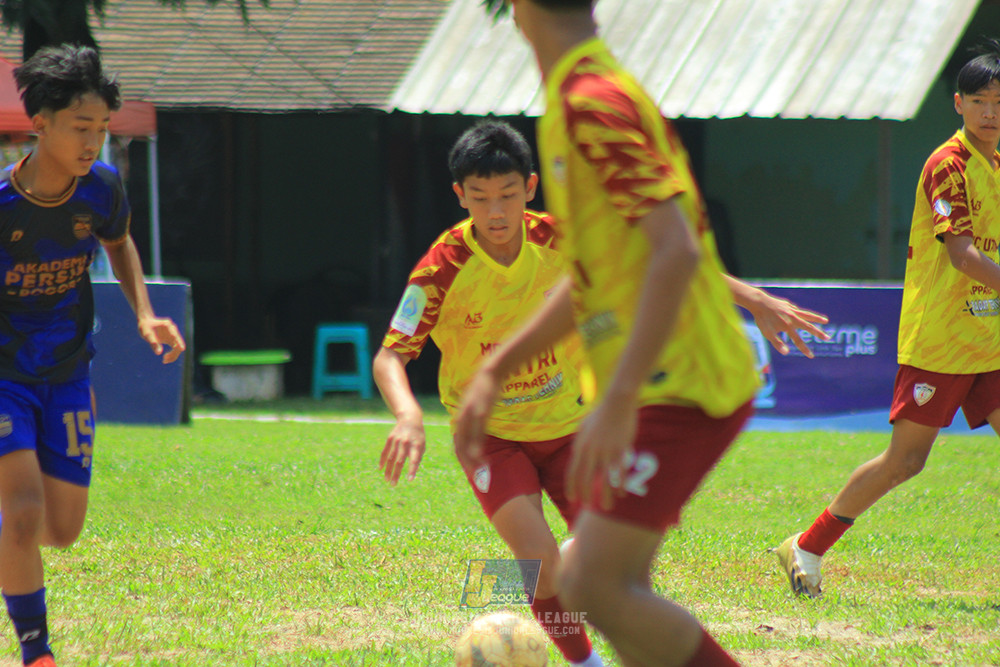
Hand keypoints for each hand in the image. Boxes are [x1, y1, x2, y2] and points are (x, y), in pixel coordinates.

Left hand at [138, 315, 185, 362]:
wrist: (146, 322)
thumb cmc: (145, 327)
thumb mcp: (147, 335)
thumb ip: (153, 343)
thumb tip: (159, 353)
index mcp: (168, 326)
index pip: (176, 338)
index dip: (178, 346)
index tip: (169, 355)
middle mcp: (173, 330)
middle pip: (179, 344)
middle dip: (174, 354)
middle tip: (164, 360)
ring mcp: (173, 335)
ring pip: (178, 347)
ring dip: (173, 355)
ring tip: (164, 360)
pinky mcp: (171, 339)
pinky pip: (175, 348)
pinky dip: (171, 354)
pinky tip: (164, 357)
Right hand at [379, 415, 425, 484]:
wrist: (410, 419)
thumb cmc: (418, 436)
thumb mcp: (422, 445)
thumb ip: (418, 457)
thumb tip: (412, 471)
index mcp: (416, 445)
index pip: (414, 460)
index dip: (412, 470)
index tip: (410, 480)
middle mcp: (406, 443)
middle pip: (400, 461)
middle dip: (396, 474)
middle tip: (393, 485)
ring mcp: (397, 440)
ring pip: (391, 458)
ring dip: (388, 470)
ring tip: (387, 480)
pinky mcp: (390, 438)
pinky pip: (385, 451)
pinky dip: (382, 460)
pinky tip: (380, 469)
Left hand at [453, 368, 499, 469]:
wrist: (489, 372)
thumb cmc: (485, 389)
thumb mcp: (476, 406)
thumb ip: (474, 419)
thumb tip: (476, 431)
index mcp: (461, 418)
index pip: (458, 442)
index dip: (462, 457)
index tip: (469, 468)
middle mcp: (462, 419)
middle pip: (460, 445)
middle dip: (466, 461)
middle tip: (474, 474)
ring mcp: (470, 416)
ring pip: (468, 441)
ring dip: (472, 457)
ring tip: (478, 469)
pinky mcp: (480, 412)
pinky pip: (478, 432)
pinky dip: (477, 445)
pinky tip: (480, 454)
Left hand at [566, 395, 637, 510]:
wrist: (617, 402)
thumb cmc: (600, 413)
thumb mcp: (583, 427)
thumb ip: (580, 442)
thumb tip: (577, 454)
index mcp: (580, 446)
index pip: (572, 472)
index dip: (572, 487)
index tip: (572, 499)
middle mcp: (591, 451)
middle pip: (586, 479)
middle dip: (586, 494)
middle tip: (588, 506)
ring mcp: (606, 451)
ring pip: (604, 480)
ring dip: (605, 496)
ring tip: (607, 508)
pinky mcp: (621, 450)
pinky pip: (619, 473)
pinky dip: (620, 486)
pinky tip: (622, 495)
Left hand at [746, 292, 828, 357]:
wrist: (759, 302)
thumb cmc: (762, 319)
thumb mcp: (768, 333)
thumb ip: (777, 343)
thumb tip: (786, 353)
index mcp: (788, 326)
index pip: (798, 341)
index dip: (805, 349)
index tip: (811, 356)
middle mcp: (792, 318)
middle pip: (809, 327)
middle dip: (819, 333)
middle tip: (828, 338)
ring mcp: (791, 310)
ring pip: (807, 315)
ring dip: (817, 318)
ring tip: (825, 321)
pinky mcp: (788, 305)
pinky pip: (798, 310)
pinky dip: (803, 313)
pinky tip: (804, 315)